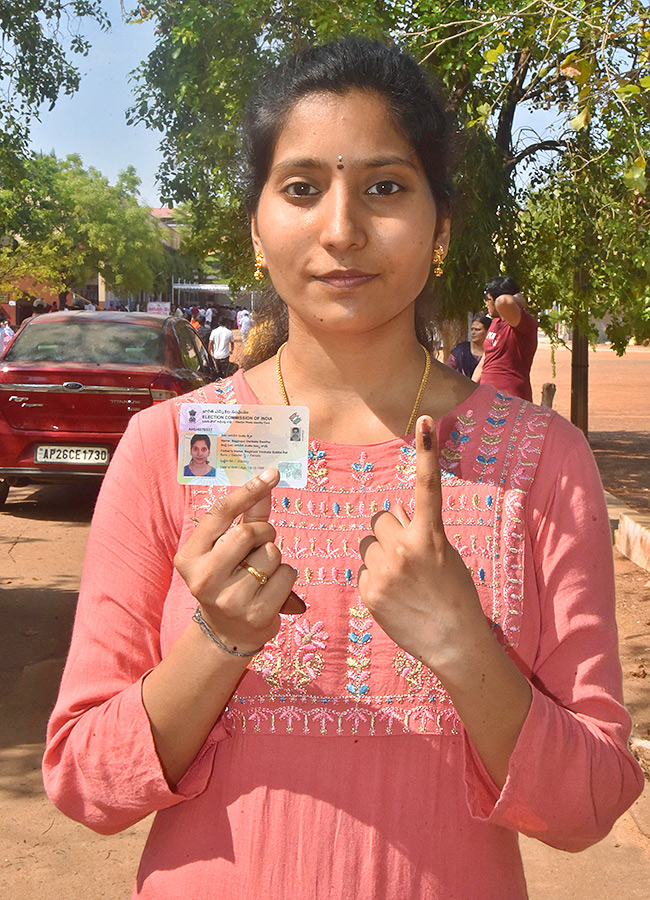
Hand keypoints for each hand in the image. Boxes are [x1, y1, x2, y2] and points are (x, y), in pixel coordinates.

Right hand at [174, 468, 303, 654]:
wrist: (228, 632)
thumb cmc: (229, 579)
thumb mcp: (227, 549)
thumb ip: (247, 516)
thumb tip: (267, 480)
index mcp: (190, 557)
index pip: (220, 514)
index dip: (247, 491)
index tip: (270, 474)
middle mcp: (204, 579)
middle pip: (249, 532)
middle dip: (264, 533)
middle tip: (260, 545)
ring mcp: (230, 600)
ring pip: (272, 554)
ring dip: (275, 558)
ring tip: (261, 573)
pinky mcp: (256, 614)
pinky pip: (287, 575)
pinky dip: (285, 578)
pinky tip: (271, 590)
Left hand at [358, 417, 490, 674]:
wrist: (453, 642)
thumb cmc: (455, 595)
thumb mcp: (445, 556)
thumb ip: (419, 531)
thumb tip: (393, 514)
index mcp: (430, 536)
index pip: (427, 486)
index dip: (426, 451)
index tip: (424, 419)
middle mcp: (404, 549)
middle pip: (382, 518)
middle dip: (392, 531)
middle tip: (410, 557)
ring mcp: (383, 571)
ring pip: (369, 543)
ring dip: (380, 553)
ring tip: (402, 579)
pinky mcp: (369, 592)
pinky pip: (363, 569)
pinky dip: (375, 578)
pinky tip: (394, 596)